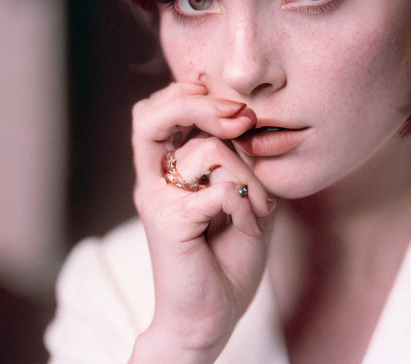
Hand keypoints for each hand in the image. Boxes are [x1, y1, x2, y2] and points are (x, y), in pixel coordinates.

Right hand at [129, 81, 275, 362]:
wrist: (211, 317)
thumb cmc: (228, 256)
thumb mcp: (244, 195)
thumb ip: (241, 158)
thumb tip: (244, 115)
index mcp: (166, 168)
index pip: (159, 109)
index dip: (191, 92)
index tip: (234, 105)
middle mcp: (153, 178)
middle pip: (152, 114)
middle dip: (200, 104)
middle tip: (241, 118)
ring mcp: (156, 199)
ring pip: (208, 150)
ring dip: (250, 177)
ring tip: (258, 209)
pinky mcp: (168, 222)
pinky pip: (219, 190)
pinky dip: (246, 204)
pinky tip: (249, 226)